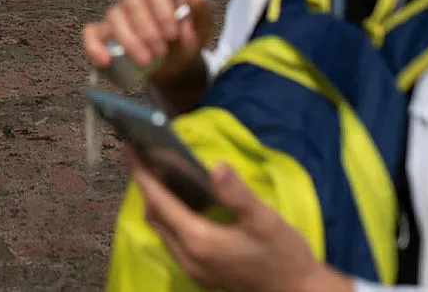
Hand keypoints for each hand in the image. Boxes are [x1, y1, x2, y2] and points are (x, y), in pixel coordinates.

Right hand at [82, 0, 213, 84]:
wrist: (175, 65)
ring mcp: (118, 14)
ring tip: (146, 61)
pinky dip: (95, 46)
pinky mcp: (105, 33)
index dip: (162, 10)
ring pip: (114, 16)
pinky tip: (105, 60)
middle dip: (147, 30)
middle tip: (162, 52)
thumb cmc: (186, 41)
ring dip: (129, 40)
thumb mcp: (202, 29)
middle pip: (132, 3)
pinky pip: (92, 33)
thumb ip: (201, 11)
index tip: (173, 34)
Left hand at [126, 155, 348, 291]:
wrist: (298, 291)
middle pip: (155, 216)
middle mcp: (188, 257)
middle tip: (144, 156)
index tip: (129, 149)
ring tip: (159, 174)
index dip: (141, 174)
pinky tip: (183, 204)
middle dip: (145, 186)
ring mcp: (193, 269)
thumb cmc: (283, 254)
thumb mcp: (265, 220)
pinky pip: (174, 240)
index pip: (159, 202)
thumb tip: (215, 166)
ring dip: (157, 203)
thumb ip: (238, 194)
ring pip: (162, 230)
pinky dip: (170, 218)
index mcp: (198, 240)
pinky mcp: (201, 274)